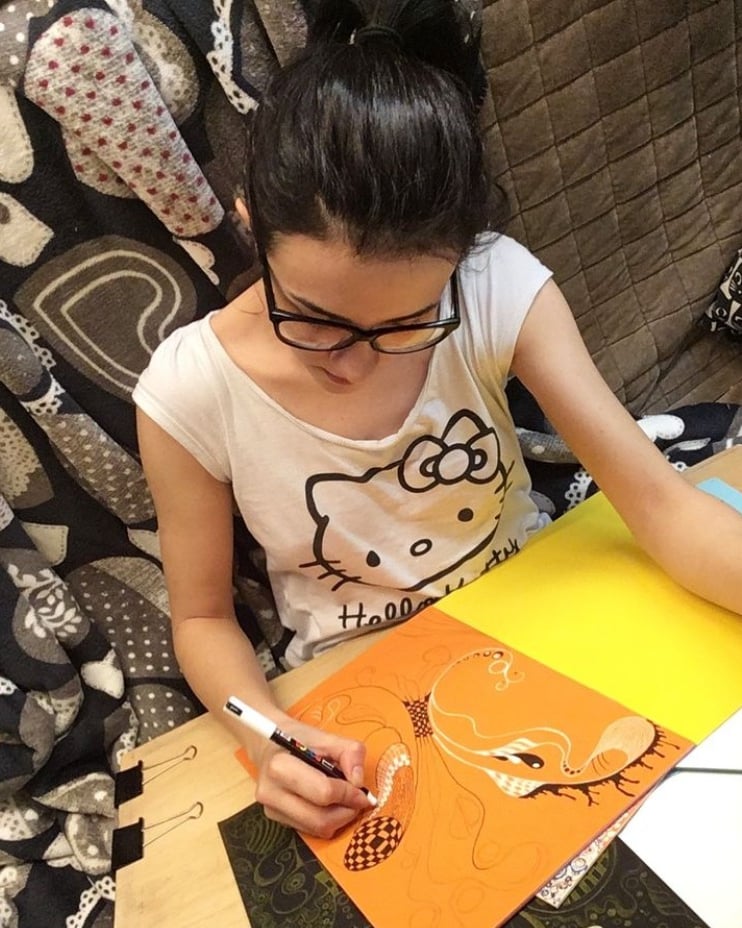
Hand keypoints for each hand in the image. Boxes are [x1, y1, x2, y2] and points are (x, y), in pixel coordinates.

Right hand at [253, 717, 372, 837]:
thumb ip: (350, 753)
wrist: (270, 745)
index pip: (323, 792)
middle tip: (357, 800)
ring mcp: (271, 809)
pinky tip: (329, 804)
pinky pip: (310, 830)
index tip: (361, 790)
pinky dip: (327, 821)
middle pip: (320, 819)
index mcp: (280, 766)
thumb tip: (358, 781)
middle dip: (346, 811)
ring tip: (344, 800)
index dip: (348, 794)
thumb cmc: (300, 740)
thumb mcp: (328, 737)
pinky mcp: (275, 820)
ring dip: (339, 819)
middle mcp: (271, 792)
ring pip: (316, 829)